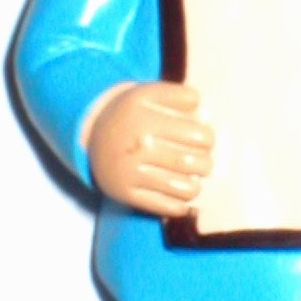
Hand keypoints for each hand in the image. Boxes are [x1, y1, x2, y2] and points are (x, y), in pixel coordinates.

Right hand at [85, 82, 213, 217]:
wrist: (92, 136)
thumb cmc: (132, 115)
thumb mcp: (148, 94)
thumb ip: (178, 96)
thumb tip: (201, 112)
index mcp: (145, 118)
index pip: (199, 136)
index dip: (207, 139)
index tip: (202, 139)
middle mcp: (137, 146)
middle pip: (195, 163)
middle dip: (205, 163)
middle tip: (201, 160)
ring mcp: (131, 173)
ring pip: (186, 189)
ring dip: (195, 185)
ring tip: (191, 177)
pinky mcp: (126, 194)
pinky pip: (167, 207)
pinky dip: (180, 204)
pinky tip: (177, 193)